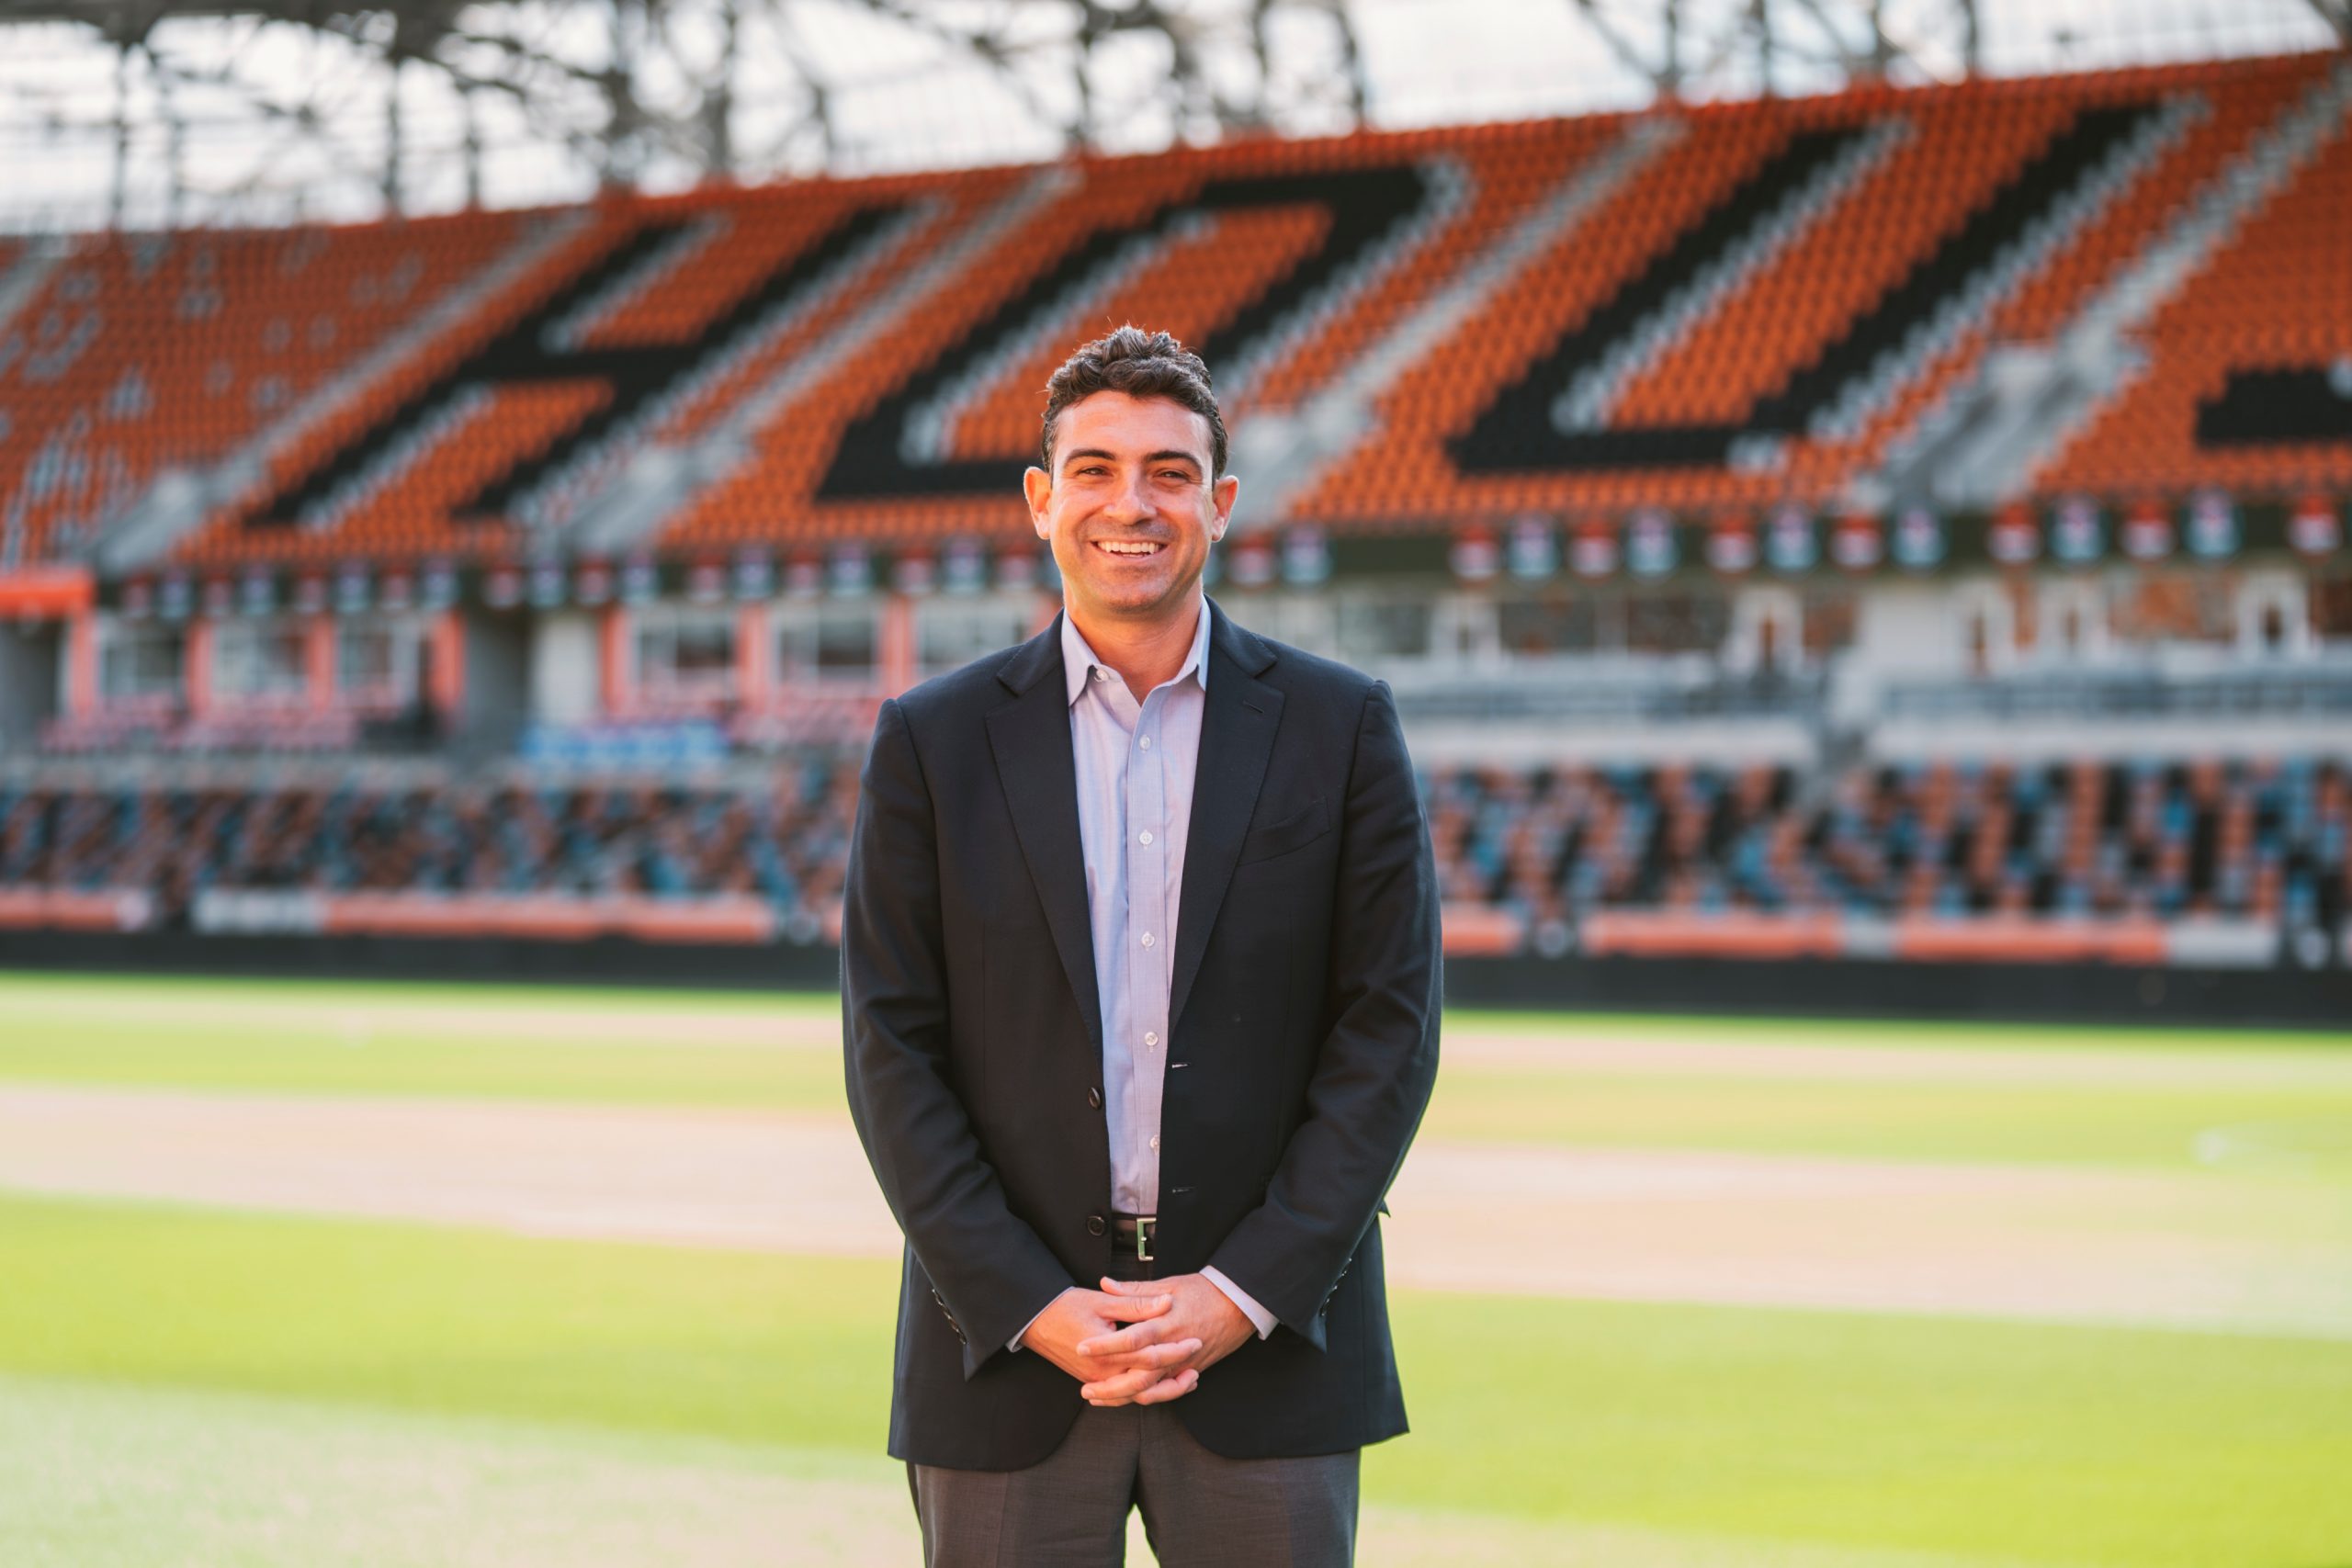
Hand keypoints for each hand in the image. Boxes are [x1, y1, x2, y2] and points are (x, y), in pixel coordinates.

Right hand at [1020, 1285, 1201, 1402]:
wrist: (1033, 1321)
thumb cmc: (1064, 1307)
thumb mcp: (1102, 1301)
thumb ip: (1136, 1304)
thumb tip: (1166, 1303)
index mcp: (1108, 1354)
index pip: (1150, 1356)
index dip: (1176, 1349)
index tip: (1196, 1340)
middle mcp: (1103, 1373)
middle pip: (1147, 1382)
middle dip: (1175, 1374)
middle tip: (1197, 1359)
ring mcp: (1097, 1380)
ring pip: (1137, 1395)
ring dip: (1164, 1389)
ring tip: (1188, 1380)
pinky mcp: (1093, 1380)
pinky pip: (1124, 1394)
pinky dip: (1144, 1392)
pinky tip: (1159, 1384)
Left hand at [1076, 1273, 1254, 1406]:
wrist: (1240, 1306)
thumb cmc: (1205, 1292)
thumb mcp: (1170, 1285)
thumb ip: (1136, 1290)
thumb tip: (1105, 1284)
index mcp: (1167, 1324)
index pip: (1132, 1339)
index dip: (1106, 1345)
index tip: (1083, 1347)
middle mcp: (1174, 1349)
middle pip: (1139, 1377)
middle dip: (1111, 1387)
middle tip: (1085, 1390)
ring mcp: (1183, 1365)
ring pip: (1151, 1390)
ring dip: (1124, 1398)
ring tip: (1100, 1399)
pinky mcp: (1190, 1371)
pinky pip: (1165, 1391)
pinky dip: (1146, 1398)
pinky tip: (1127, 1399)